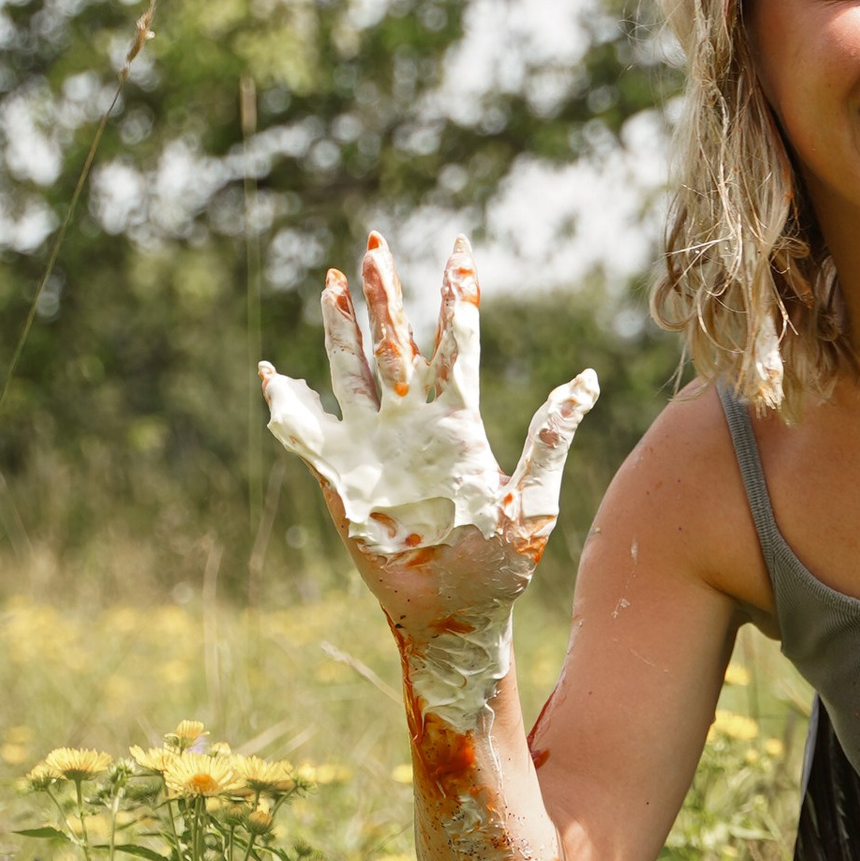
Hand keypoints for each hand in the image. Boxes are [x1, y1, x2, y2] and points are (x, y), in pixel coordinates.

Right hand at [261, 232, 598, 731]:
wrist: (455, 617)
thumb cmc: (499, 568)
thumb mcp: (533, 499)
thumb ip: (552, 436)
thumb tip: (587, 378)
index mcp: (460, 422)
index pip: (457, 342)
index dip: (456, 294)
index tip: (460, 246)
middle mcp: (414, 424)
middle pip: (397, 343)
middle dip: (386, 295)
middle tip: (376, 243)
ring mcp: (374, 447)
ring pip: (354, 372)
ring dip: (343, 329)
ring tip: (335, 281)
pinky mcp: (341, 479)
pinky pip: (310, 435)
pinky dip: (290, 405)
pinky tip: (272, 374)